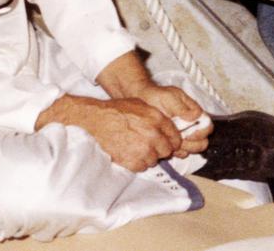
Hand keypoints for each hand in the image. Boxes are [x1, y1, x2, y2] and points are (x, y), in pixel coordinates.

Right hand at [36, 94, 184, 171]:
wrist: (98, 119)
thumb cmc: (119, 110)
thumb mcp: (143, 106)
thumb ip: (159, 118)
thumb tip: (170, 128)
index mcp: (157, 119)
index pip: (176, 137)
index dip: (173, 141)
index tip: (168, 142)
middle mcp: (153, 135)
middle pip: (167, 151)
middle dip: (162, 149)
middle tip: (152, 145)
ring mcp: (143, 149)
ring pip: (155, 160)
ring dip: (149, 156)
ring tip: (139, 148)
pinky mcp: (131, 161)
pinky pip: (142, 167)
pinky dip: (138, 162)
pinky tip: (131, 153)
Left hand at [129, 83, 211, 157]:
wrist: (142, 102)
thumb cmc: (156, 96)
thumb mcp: (170, 97)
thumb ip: (182, 106)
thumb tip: (195, 116)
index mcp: (194, 113)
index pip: (207, 126)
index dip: (201, 132)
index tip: (189, 133)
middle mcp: (191, 125)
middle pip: (203, 141)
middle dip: (193, 144)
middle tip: (180, 140)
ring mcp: (183, 135)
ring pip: (193, 149)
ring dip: (184, 148)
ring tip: (172, 141)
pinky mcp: (173, 142)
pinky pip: (181, 153)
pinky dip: (176, 152)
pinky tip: (167, 144)